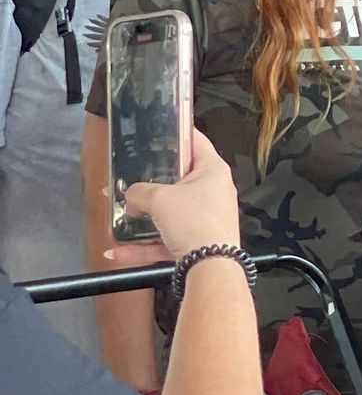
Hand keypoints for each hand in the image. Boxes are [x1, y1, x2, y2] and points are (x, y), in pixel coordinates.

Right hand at [109, 129, 241, 265]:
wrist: (211, 267)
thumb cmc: (193, 222)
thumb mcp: (160, 198)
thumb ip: (138, 192)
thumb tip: (130, 198)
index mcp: (212, 171)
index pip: (195, 141)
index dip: (176, 131)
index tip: (157, 126)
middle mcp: (211, 192)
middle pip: (176, 179)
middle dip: (148, 181)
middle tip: (126, 176)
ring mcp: (204, 219)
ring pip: (167, 213)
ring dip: (140, 216)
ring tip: (115, 212)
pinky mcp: (195, 243)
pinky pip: (164, 240)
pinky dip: (142, 246)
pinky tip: (116, 251)